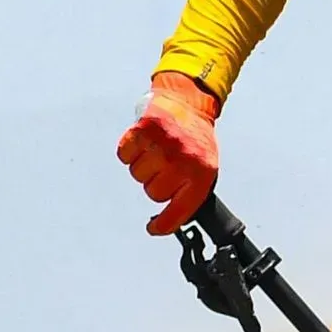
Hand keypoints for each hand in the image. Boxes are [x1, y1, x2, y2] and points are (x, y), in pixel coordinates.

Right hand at [117, 72, 220, 236]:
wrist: (189, 102)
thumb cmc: (196, 138)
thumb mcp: (206, 167)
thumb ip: (191, 193)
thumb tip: (170, 220)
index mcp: (201, 172)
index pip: (180, 209)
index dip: (164, 224)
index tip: (154, 228)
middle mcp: (181, 160)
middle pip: (153, 193)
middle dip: (156, 184)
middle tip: (165, 167)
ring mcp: (161, 144)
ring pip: (137, 175)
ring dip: (143, 167)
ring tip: (157, 152)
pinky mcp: (143, 130)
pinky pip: (125, 155)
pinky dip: (130, 152)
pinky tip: (144, 143)